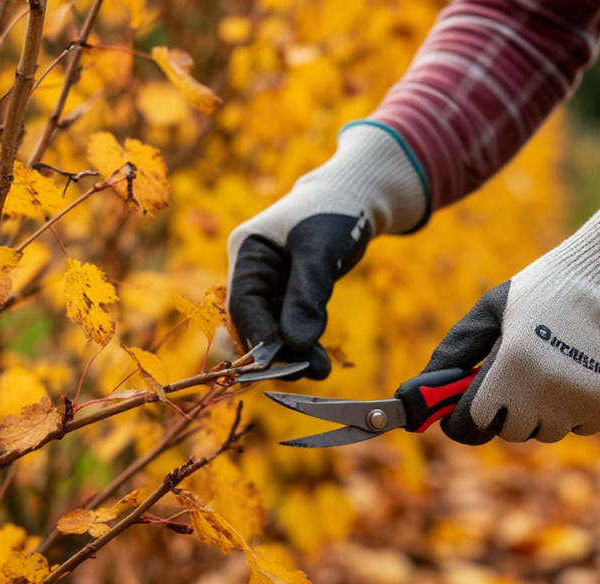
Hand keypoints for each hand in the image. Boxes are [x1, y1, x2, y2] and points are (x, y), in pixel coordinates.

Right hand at [227, 123, 426, 378]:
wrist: (356, 197)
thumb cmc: (335, 213)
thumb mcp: (320, 251)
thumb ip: (306, 296)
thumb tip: (298, 345)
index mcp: (246, 251)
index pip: (243, 304)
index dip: (259, 337)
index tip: (280, 363)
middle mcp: (251, 270)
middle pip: (253, 322)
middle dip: (277, 349)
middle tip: (306, 371)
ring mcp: (268, 284)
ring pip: (272, 329)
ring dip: (293, 351)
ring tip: (320, 370)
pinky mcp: (287, 294)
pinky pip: (289, 325)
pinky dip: (304, 343)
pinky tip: (321, 362)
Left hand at [425, 181, 599, 443]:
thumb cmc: (544, 291)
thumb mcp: (491, 310)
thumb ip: (457, 350)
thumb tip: (425, 388)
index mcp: (508, 367)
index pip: (472, 422)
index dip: (463, 418)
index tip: (465, 408)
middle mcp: (542, 392)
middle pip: (509, 431)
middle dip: (506, 411)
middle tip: (516, 377)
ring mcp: (577, 402)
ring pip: (545, 431)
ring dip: (542, 412)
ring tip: (550, 368)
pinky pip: (580, 426)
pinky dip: (577, 409)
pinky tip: (579, 372)